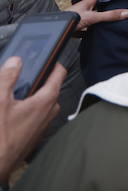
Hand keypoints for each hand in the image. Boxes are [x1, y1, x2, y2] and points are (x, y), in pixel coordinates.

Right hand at [0, 58, 63, 182]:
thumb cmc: (0, 137)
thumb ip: (8, 78)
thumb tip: (16, 61)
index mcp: (46, 101)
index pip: (59, 74)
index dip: (55, 62)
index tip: (52, 54)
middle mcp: (48, 113)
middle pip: (49, 89)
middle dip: (39, 80)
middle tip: (26, 73)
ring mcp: (41, 126)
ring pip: (40, 104)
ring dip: (31, 97)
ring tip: (14, 94)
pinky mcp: (32, 135)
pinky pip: (33, 116)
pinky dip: (26, 110)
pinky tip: (10, 112)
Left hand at [66, 0, 127, 29]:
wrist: (58, 28)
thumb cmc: (71, 19)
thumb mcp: (93, 17)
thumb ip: (109, 15)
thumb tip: (125, 12)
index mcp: (88, 2)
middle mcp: (84, 8)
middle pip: (97, 3)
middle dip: (105, 1)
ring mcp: (80, 16)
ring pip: (92, 13)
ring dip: (99, 14)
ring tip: (107, 16)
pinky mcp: (78, 24)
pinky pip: (87, 25)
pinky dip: (92, 27)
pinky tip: (95, 31)